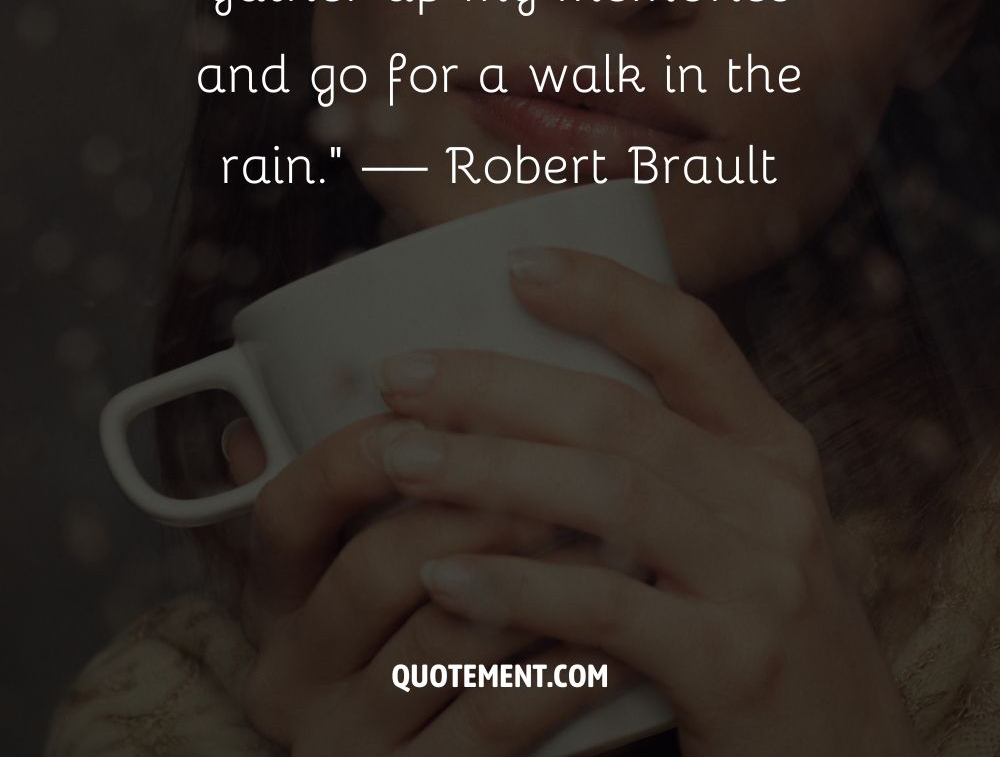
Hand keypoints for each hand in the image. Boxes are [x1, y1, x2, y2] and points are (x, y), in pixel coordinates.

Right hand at [224, 413, 633, 755]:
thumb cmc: (407, 650)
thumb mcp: (353, 586)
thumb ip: (343, 503)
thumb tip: (337, 393)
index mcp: (276, 603)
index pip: (288, 511)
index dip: (355, 455)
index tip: (433, 410)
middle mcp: (296, 674)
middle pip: (376, 566)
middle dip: (476, 504)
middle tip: (565, 462)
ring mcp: (351, 741)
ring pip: (446, 637)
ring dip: (539, 577)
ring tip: (616, 532)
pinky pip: (496, 718)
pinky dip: (562, 670)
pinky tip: (618, 633)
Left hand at [369, 246, 923, 756]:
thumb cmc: (763, 638)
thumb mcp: (746, 533)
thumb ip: (674, 468)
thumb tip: (534, 401)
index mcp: (772, 448)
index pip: (690, 337)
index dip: (603, 291)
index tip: (513, 265)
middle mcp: (775, 497)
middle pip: (618, 411)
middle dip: (496, 385)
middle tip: (399, 376)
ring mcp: (764, 580)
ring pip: (606, 493)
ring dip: (487, 471)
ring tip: (397, 459)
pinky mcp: (737, 666)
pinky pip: (606, 609)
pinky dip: (518, 585)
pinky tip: (446, 574)